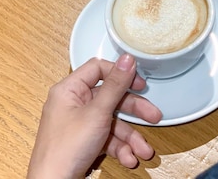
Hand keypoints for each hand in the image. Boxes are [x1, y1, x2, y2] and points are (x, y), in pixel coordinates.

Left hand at [27, 54, 161, 178]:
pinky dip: (120, 148)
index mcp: (69, 89)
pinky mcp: (84, 141)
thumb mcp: (97, 113)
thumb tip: (127, 59)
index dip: (120, 74)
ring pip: (112, 121)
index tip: (139, 83)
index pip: (98, 69)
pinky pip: (107, 138)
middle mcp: (73, 104)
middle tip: (153, 116)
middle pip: (110, 97)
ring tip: (143, 150)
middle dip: (133, 111)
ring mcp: (79, 124)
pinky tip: (129, 158)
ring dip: (130, 137)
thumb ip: (115, 85)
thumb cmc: (64, 151)